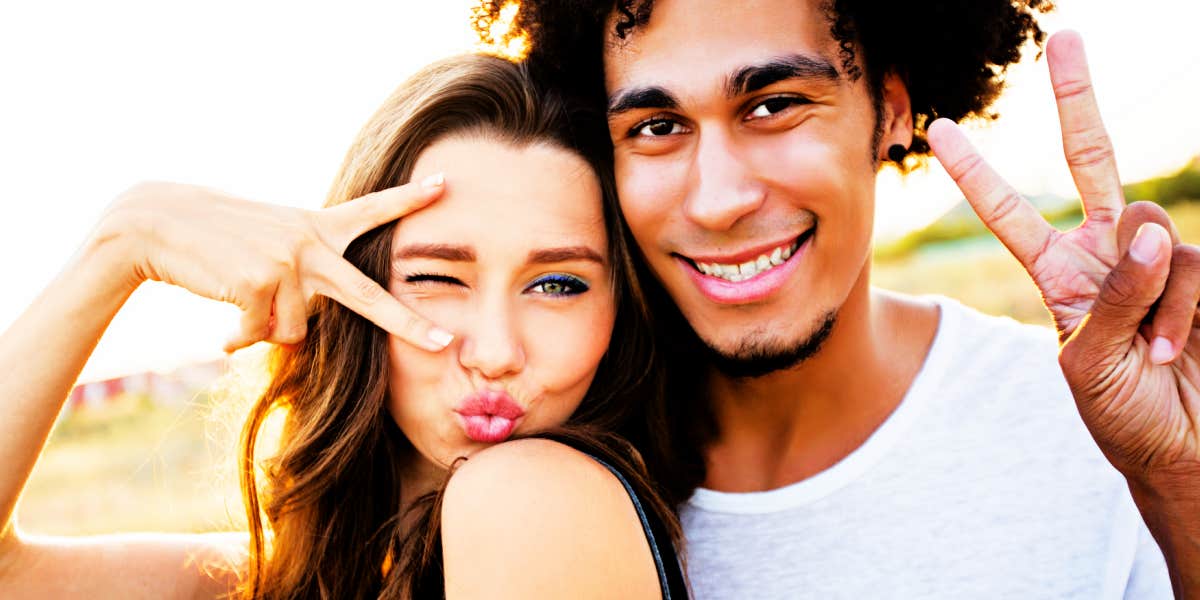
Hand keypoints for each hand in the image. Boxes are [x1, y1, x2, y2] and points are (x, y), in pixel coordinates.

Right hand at [100, 176, 454, 352]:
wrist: (157, 224)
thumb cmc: (218, 240)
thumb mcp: (272, 239)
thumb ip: (304, 270)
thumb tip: (304, 333)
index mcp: (316, 226)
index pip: (371, 210)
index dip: (408, 199)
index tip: (445, 183)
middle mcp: (309, 243)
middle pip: (367, 296)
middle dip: (408, 324)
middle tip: (444, 342)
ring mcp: (285, 263)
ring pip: (296, 332)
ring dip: (267, 331)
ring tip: (241, 307)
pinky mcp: (257, 284)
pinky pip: (262, 335)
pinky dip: (240, 337)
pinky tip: (223, 324)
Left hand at [927, 31, 1198, 482]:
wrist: (1179, 447)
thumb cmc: (1120, 410)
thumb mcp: (1086, 364)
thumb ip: (1111, 299)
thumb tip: (1149, 235)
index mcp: (1057, 274)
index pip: (1008, 213)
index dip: (976, 173)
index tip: (936, 129)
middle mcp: (1103, 252)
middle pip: (1090, 160)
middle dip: (1077, 100)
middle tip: (1065, 38)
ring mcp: (1155, 258)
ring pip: (1148, 226)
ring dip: (1148, 293)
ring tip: (1151, 350)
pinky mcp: (1198, 274)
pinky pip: (1191, 267)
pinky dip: (1179, 312)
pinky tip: (1172, 350)